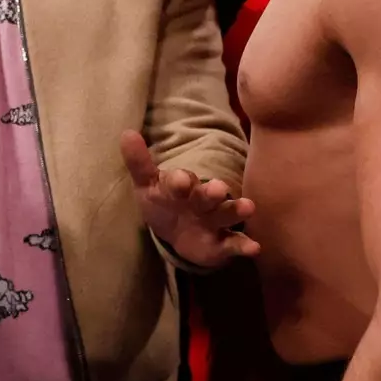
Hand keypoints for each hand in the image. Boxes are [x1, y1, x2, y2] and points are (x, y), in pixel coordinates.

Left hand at [121, 131, 257, 268]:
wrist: (178, 232)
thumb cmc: (163, 202)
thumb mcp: (147, 185)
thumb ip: (138, 163)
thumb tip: (126, 133)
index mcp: (182, 185)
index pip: (181, 180)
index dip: (179, 181)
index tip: (179, 180)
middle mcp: (202, 200)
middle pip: (208, 195)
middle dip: (212, 192)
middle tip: (218, 189)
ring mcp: (214, 220)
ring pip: (227, 214)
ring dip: (236, 211)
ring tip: (248, 207)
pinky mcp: (223, 243)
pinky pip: (234, 244)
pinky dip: (244, 246)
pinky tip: (254, 247)